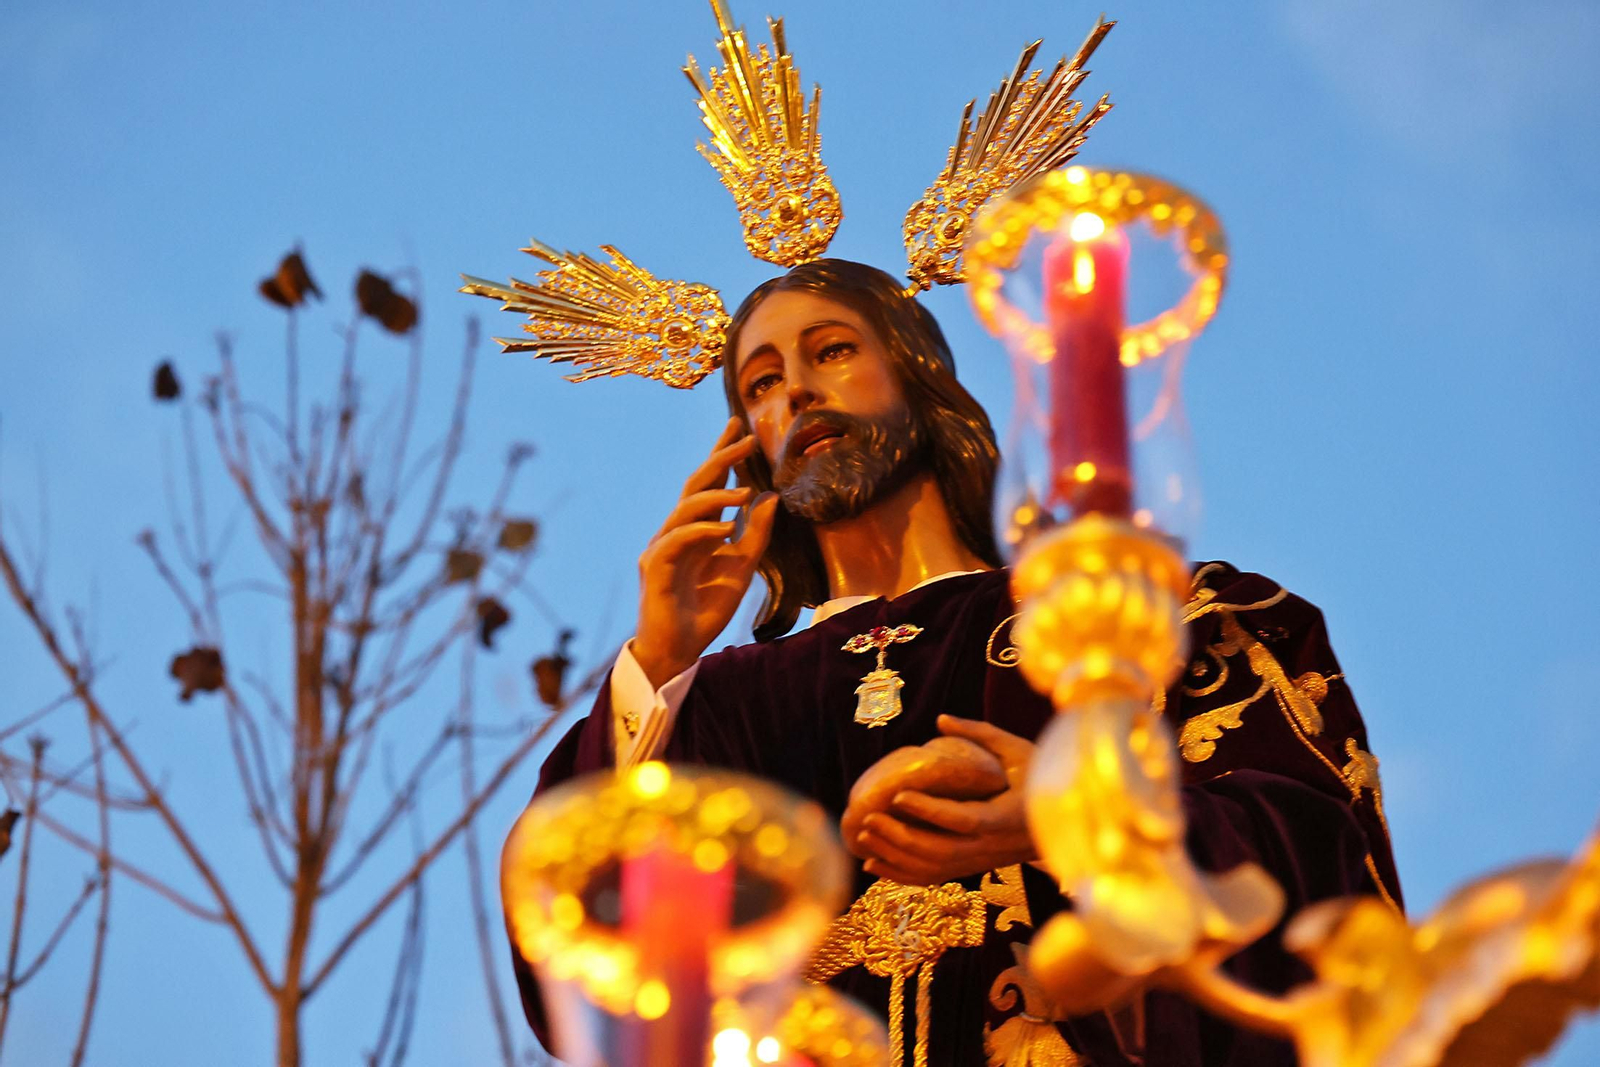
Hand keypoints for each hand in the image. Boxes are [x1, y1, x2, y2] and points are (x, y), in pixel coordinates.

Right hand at [632, 417, 779, 687]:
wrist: (679, 650)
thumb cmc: (705, 609)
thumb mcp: (742, 568)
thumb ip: (756, 534)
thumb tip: (772, 497)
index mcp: (697, 529)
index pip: (709, 483)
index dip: (722, 454)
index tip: (737, 426)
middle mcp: (676, 531)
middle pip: (695, 485)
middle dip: (720, 459)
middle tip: (745, 439)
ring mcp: (662, 547)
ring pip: (685, 508)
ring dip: (716, 496)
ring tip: (745, 492)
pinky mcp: (654, 567)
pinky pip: (676, 539)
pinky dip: (701, 531)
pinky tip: (724, 529)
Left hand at [855, 715, 1037, 884]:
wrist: (1066, 820)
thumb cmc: (1042, 777)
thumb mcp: (1018, 750)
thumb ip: (980, 734)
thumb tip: (941, 720)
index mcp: (1006, 816)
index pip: (963, 819)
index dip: (929, 812)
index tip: (899, 795)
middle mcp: (991, 846)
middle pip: (940, 851)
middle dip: (900, 837)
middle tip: (868, 817)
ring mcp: (981, 861)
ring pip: (932, 869)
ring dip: (895, 856)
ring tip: (865, 836)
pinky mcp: (973, 868)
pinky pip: (933, 878)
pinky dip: (901, 875)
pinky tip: (873, 864)